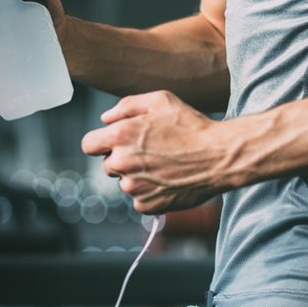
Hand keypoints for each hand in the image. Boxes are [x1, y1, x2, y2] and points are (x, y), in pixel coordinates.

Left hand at [81, 90, 229, 213]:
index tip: (114, 142)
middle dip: (122, 158)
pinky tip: (168, 179)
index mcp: (120, 136)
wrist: (219, 156)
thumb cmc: (191, 125)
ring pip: (125, 182)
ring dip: (137, 176)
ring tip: (164, 164)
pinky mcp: (147, 205)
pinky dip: (150, 192)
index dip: (100, 142)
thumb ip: (126, 106)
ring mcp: (134, 187)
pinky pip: (139, 199)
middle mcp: (122, 163)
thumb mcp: (160, 100)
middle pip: (107, 164)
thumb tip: (106, 119)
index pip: (88, 145)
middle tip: (149, 151)